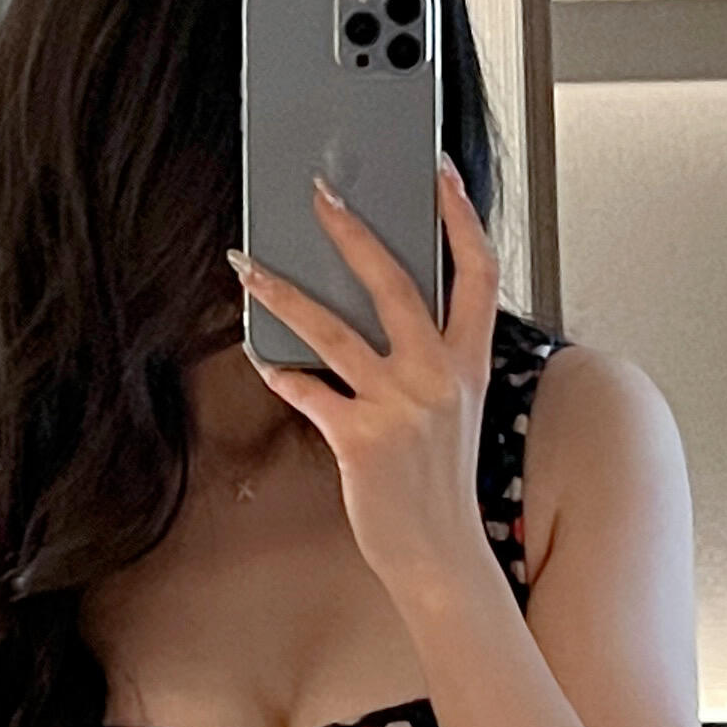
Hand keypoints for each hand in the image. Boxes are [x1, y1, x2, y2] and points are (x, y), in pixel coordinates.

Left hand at [232, 158, 500, 610]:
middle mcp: (441, 377)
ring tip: (248, 265)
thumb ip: (429, 356)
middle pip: (396, 281)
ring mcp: (402, 407)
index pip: (478, 271)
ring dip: (283, 293)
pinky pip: (309, 391)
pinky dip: (283, 373)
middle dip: (353, 231)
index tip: (438, 170)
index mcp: (470, 363)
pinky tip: (264, 359)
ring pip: (333, 329)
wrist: (441, 555)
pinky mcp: (362, 440)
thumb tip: (376, 302)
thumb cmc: (440, 483)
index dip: (460, 216)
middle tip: (319, 193)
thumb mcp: (453, 409)